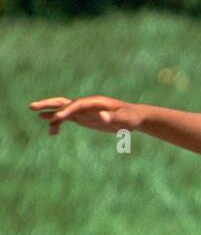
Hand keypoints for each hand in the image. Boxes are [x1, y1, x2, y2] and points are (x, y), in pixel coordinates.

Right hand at [29, 95, 144, 135]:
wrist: (133, 118)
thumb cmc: (130, 117)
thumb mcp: (125, 119)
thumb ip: (113, 117)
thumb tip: (102, 116)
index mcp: (95, 102)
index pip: (76, 104)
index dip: (66, 110)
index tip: (58, 118)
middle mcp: (86, 104)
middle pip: (64, 102)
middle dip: (48, 104)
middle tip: (32, 107)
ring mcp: (83, 111)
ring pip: (63, 110)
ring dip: (50, 114)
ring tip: (38, 117)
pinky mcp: (84, 118)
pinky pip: (68, 119)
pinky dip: (59, 123)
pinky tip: (52, 132)